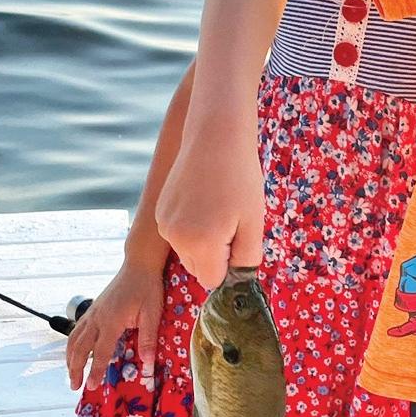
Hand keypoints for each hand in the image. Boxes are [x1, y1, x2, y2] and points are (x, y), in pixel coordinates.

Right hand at [65, 255, 165, 390]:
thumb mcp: (153, 314)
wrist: (139, 265)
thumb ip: (148, 339)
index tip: (91, 387)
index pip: (101, 352)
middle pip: (80, 348)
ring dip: (70, 358)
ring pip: (74, 338)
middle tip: (75, 386)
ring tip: (71, 373)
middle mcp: (97, 318)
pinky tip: (75, 351)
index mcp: (111, 321)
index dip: (96, 371)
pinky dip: (72, 344)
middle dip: (75, 369)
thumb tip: (147, 364)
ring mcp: (93, 312)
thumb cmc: (148, 288)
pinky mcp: (93, 309)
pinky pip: (77, 329)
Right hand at [156, 134, 264, 290]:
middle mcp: (176, 238)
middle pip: (199, 268)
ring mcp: (164, 224)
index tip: (239, 238)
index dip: (230, 265)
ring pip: (188, 252)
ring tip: (218, 208)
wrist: (215, 136)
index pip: (214, 280)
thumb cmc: (240, 177)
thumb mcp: (254, 222)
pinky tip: (204, 200)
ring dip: (204, 242)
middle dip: (217, 255)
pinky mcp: (160, 211)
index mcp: (201, 244)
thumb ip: (246, 258)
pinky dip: (192, 227)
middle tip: (231, 220)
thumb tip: (237, 279)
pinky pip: (178, 234)